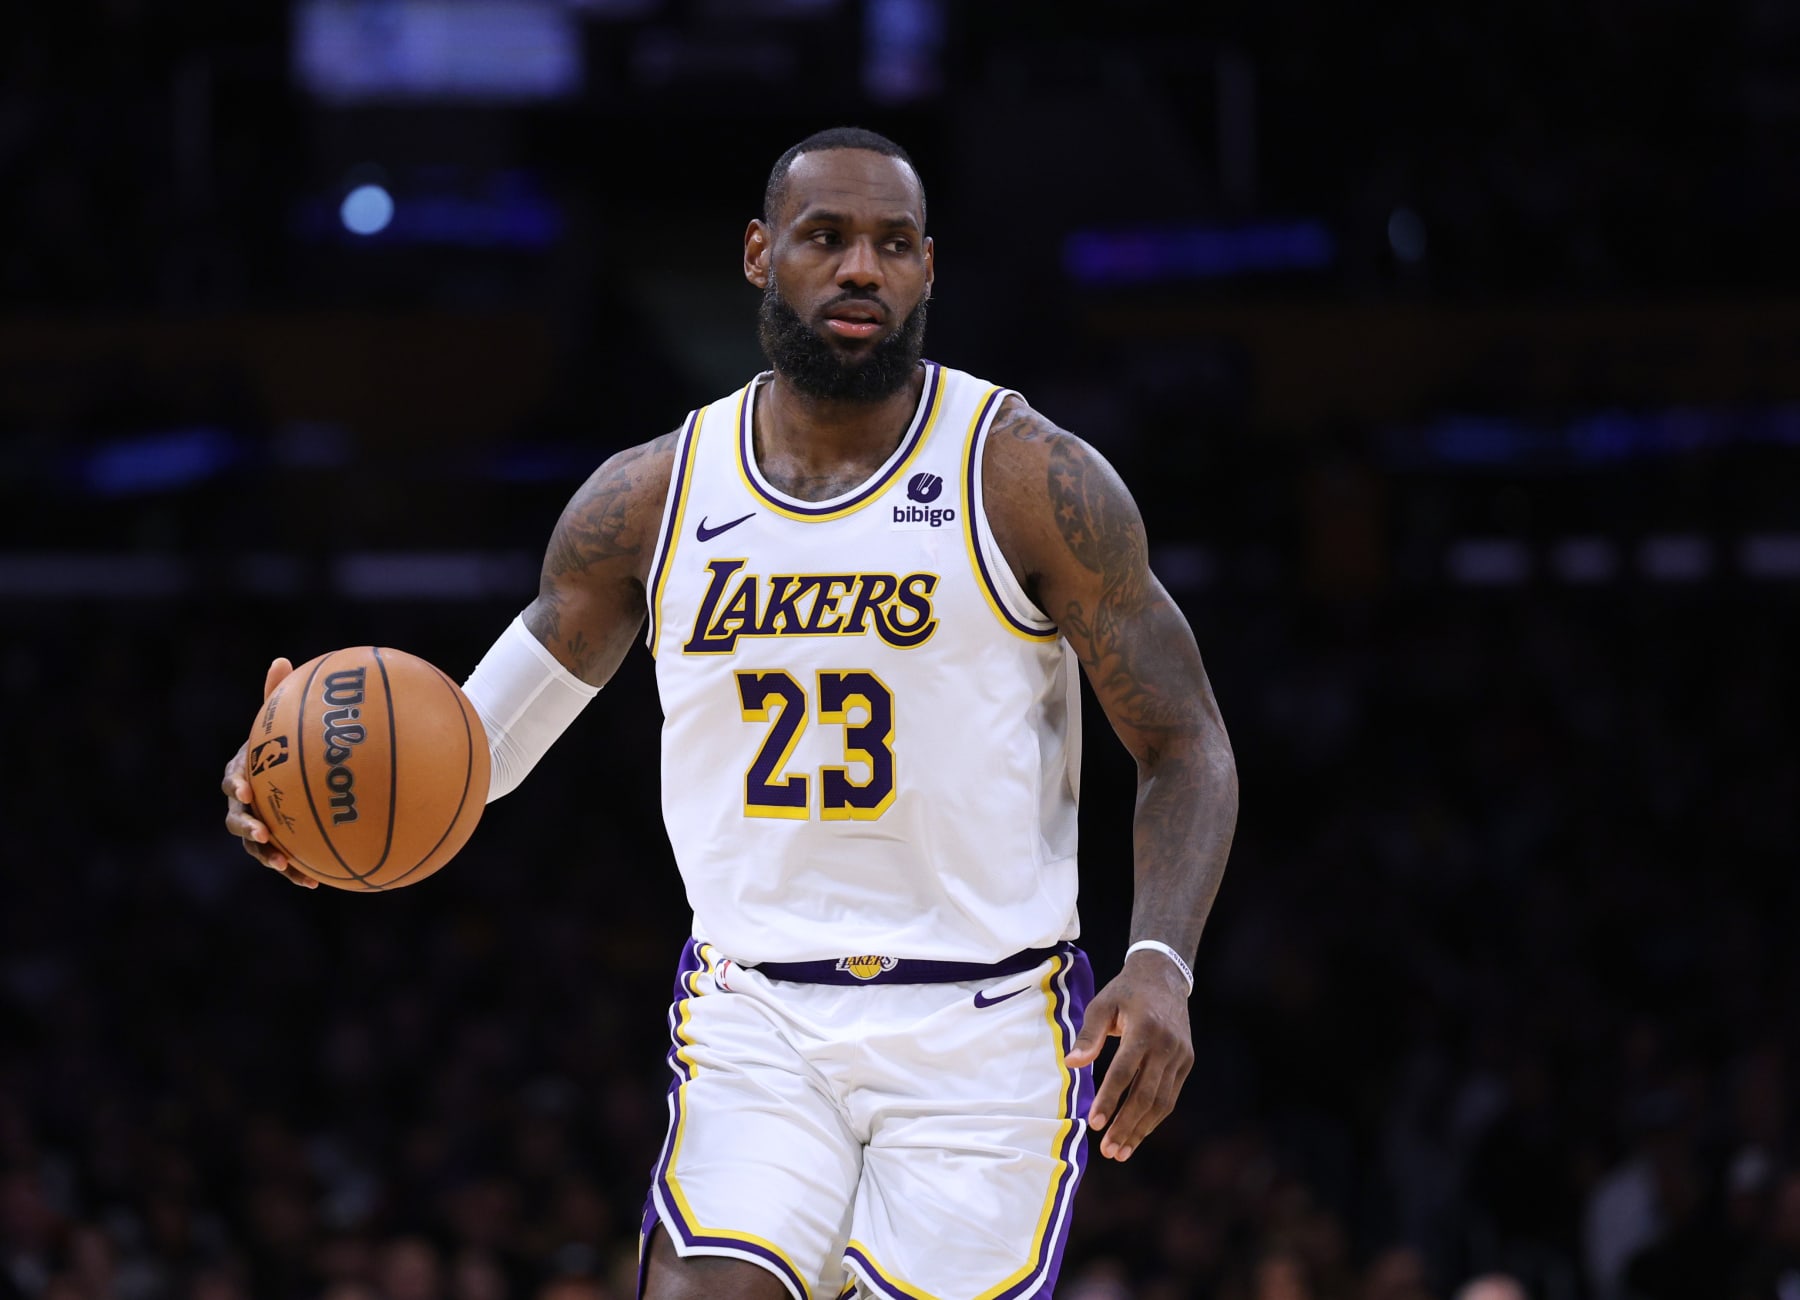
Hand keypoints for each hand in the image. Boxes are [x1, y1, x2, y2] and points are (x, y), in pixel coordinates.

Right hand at [220, 657, 315, 888]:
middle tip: (263, 831)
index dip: (235, 785)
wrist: (293, 775)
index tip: (245, 788)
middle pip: (236, 819)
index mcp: (242, 773)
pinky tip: (316, 883)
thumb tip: (281, 659)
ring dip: (267, 856)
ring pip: (256, 846)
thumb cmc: (284, 745)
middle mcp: (244, 804)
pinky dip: (295, 872)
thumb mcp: (280, 723)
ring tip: (283, 865)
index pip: (232, 779)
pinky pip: (284, 860)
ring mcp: (260, 827)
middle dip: (247, 827)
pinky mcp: (279, 845)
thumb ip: (278, 696)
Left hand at [1064, 948, 1193, 1160]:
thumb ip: (1089, 1035)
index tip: (1093, 1123)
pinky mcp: (1187, 1062)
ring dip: (1141, 1130)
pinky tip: (1136, 1134)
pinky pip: (1170, 1096)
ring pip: (1162, 1102)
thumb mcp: (1102, 1004)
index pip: (1125, 1072)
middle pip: (1146, 1094)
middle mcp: (1167, 1045)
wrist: (1164, 976)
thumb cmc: (1125, 992)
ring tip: (1120, 1151)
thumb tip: (1072, 1065)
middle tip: (1108, 1150)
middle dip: (1126, 1125)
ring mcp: (1181, 1055)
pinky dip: (1153, 1118)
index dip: (1109, 1099)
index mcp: (1144, 1028)